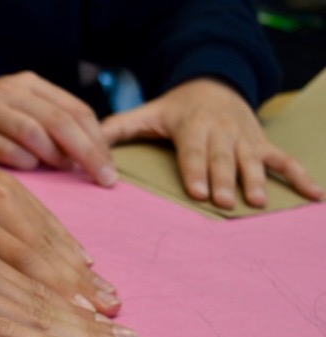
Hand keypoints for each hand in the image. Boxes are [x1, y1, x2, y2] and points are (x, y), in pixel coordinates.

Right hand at [0, 71, 117, 186]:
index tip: (111, 169)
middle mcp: (11, 93)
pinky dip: (24, 163)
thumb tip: (91, 157)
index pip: (75, 110)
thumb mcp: (20, 108)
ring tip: (64, 172)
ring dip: (55, 157)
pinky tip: (30, 170)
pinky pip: (6, 150)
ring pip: (34, 133)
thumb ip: (51, 126)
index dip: (98, 140)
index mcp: (30, 85)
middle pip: (60, 121)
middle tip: (104, 179)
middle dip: (88, 153)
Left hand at [0, 108, 122, 316]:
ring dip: (85, 276)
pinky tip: (89, 267)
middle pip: (48, 261)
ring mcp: (9, 194)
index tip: (83, 332)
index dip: (54, 304)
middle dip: (84, 299)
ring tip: (113, 304)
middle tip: (118, 328)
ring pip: (54, 242)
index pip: (20, 271)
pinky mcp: (13, 188)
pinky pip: (50, 221)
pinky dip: (71, 247)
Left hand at [102, 78, 323, 208]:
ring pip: (252, 160)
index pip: (193, 151)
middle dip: (225, 180)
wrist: (213, 83)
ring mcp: (246, 137)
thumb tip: (83, 145)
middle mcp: (222, 131)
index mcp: (192, 126)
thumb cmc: (174, 109)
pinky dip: (299, 176)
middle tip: (225, 203)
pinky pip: (283, 159)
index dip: (196, 170)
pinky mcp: (262, 143)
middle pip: (224, 159)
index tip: (197, 191)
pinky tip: (314, 195)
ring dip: (256, 180)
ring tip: (257, 202)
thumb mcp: (146, 113)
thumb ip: (117, 129)